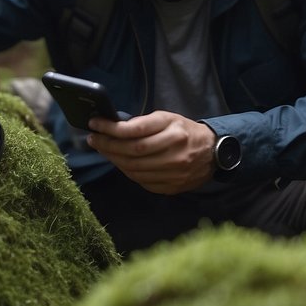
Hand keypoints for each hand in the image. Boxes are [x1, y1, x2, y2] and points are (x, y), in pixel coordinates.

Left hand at [86, 111, 215, 194]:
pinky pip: (142, 181)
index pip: (135, 130)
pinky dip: (127, 172)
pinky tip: (119, 162)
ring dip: (114, 159)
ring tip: (103, 150)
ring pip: (134, 168)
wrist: (212, 154)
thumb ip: (145, 123)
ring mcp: (174, 171)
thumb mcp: (168, 119)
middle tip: (93, 139)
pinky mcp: (172, 186)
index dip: (111, 128)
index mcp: (173, 128)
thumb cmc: (185, 132)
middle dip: (108, 145)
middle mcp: (175, 150)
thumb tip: (114, 128)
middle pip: (132, 151)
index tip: (95, 124)